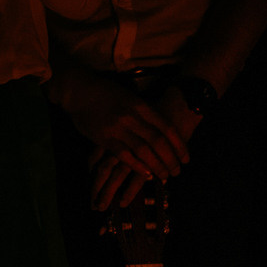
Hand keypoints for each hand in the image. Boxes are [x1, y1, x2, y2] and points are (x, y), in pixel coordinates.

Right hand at [88, 85, 201, 208]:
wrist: (80, 90)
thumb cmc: (106, 93)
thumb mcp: (130, 97)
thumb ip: (144, 111)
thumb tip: (160, 126)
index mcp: (141, 105)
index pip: (166, 127)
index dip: (179, 144)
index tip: (186, 157)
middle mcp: (133, 117)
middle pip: (159, 141)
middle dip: (171, 158)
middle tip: (178, 171)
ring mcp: (119, 128)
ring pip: (144, 150)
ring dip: (157, 165)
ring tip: (165, 176)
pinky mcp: (105, 138)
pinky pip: (125, 155)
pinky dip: (137, 166)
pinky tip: (147, 174)